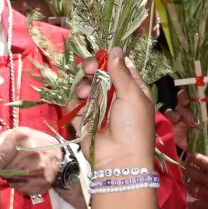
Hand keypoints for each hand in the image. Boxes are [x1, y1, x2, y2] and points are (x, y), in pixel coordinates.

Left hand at [0, 127, 62, 196]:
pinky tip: (29, 175)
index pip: (0, 158)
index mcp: (21, 137)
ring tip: (23, 167)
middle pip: (3, 171)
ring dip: (11, 176)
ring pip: (11, 180)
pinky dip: (20, 184)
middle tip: (14, 162)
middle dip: (3, 169)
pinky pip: (20, 188)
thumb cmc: (33, 143)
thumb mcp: (15, 134)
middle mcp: (30, 153)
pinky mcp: (40, 183)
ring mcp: (37, 170)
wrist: (59, 157)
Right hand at [71, 47, 155, 170]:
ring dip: (83, 87)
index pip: (119, 67)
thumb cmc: (133, 126)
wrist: (120, 159)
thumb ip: (120, 72)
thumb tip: (116, 49)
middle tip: (89, 68)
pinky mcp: (83, 121)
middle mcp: (114, 97)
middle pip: (98, 74)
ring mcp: (98, 109)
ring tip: (86, 94)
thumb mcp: (132, 95)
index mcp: (132, 90)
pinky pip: (74, 105)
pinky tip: (79, 107)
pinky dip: (74, 104)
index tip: (102, 55)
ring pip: (84, 87)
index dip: (110, 59)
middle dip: (92, 69)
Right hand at [164, 90, 207, 152]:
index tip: (193, 86)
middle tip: (187, 101)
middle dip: (183, 96)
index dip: (191, 88)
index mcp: (199, 105)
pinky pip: (170, 115)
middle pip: (182, 97)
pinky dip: (172, 115)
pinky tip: (178, 119)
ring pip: (178, 107)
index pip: (193, 93)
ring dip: (184, 112)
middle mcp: (189, 109)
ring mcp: (181, 117)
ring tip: (193, 123)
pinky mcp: (174, 125)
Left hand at [184, 152, 207, 208]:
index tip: (188, 154)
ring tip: (185, 183)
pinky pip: (196, 205)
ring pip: (192, 188)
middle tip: (183, 167)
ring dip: (188, 185)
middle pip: (194, 174)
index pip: (204, 163)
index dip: (195, 157)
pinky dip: (192, 205)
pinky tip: (189, 205)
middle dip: (187, 170)